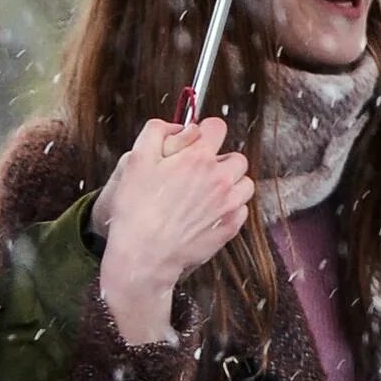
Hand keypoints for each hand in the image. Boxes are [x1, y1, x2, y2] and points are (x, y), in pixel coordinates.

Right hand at [95, 116, 252, 343]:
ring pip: (243, 183)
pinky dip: (230, 208)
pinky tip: (208, 213)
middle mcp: (220, 178)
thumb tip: (178, 126)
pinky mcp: (231, 226)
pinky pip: (242, 208)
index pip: (217, 127)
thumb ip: (157, 132)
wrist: (145, 254)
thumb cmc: (137, 209)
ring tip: (206, 194)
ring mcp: (229, 204)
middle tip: (197, 173)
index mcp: (198, 158)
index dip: (204, 131)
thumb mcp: (136, 159)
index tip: (195, 142)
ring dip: (229, 184)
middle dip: (219, 161)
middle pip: (235, 157)